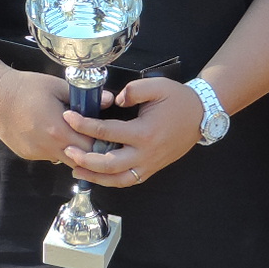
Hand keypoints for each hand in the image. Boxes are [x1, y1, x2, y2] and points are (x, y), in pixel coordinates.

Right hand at [0, 69, 100, 162]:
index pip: (91, 147)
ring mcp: (36, 153)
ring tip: (72, 132)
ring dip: (72, 150)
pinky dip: (55, 148)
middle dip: (90, 149)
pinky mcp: (27, 155)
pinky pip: (49, 155)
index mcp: (58, 130)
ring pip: (64, 159)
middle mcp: (48, 148)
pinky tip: (50, 132)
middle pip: (80, 159)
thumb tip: (109, 100)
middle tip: (95, 136)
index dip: (101, 142)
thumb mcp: (57, 86)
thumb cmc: (26, 87)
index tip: (107, 134)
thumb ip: (84, 97)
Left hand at [65, 76, 203, 187]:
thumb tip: (114, 100)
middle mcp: (145, 153)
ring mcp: (149, 164)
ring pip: (118, 179)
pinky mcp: (152, 169)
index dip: (84, 125)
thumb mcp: (157, 86)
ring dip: (95, 177)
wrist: (201, 116)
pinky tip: (97, 176)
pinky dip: (111, 181)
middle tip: (67, 150)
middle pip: (108, 164)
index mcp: (144, 132)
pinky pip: (128, 181)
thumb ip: (133, 91)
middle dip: (84, 158)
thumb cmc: (178, 99)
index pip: (106, 131)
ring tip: (76, 170)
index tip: (68, 117)